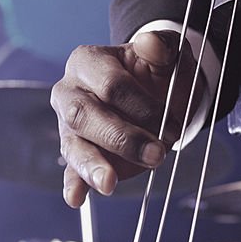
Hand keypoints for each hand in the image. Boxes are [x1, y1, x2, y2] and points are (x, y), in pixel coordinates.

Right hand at [50, 31, 206, 207]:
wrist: (156, 94)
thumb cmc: (158, 74)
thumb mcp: (168, 54)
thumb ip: (162, 45)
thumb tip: (150, 42)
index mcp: (88, 61)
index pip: (111, 85)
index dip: (143, 106)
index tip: (172, 122)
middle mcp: (70, 92)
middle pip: (85, 115)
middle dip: (122, 137)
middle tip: (158, 154)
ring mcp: (68, 125)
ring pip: (74, 144)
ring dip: (94, 165)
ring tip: (109, 183)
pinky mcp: (75, 151)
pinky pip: (70, 169)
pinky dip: (74, 185)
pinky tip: (76, 198)